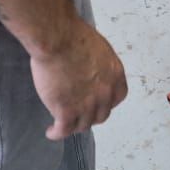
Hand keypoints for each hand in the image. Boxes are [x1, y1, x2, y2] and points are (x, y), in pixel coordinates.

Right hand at [30, 19, 128, 139]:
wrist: (58, 39)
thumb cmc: (73, 36)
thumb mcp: (97, 48)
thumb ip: (98, 64)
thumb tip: (90, 70)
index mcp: (115, 75)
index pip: (117, 98)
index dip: (107, 103)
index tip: (98, 104)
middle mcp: (105, 93)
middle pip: (101, 115)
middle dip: (90, 116)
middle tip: (79, 114)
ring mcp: (87, 105)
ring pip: (82, 125)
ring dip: (73, 126)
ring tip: (63, 125)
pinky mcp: (66, 111)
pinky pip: (64, 129)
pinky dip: (57, 133)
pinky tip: (51, 132)